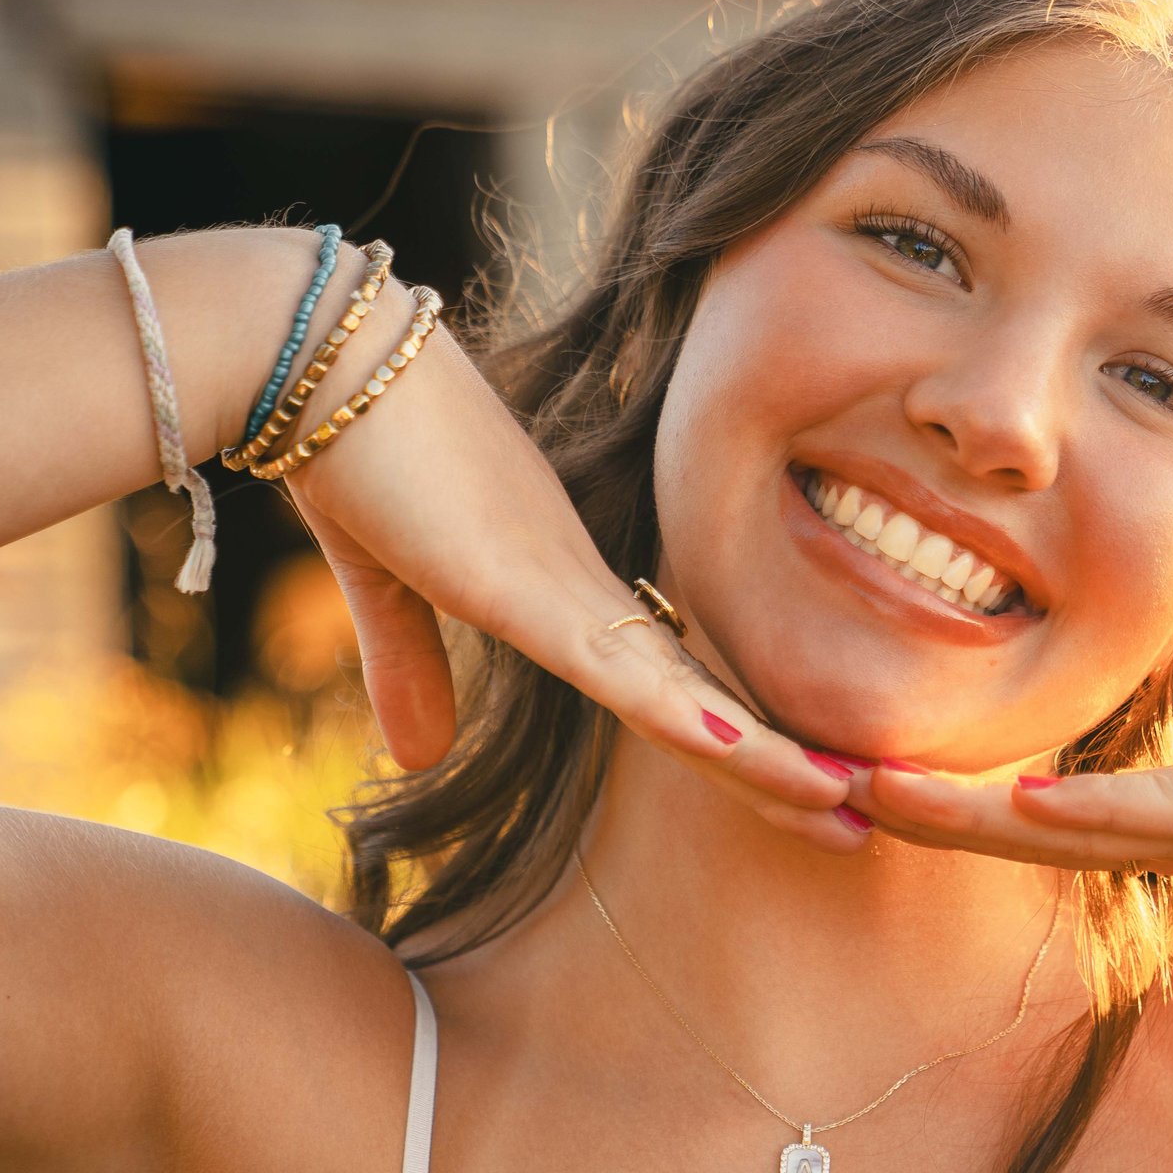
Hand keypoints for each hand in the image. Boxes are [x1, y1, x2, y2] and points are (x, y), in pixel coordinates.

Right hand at [273, 313, 856, 844]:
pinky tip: (745, 751)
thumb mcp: (385, 583)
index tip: (799, 791)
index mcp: (560, 587)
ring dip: (765, 756)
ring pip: (684, 692)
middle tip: (861, 817)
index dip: (734, 743)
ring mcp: (560, 583)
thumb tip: (421, 754)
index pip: (669, 685)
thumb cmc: (351, 450)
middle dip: (782, 764)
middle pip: (702, 696)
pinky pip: (613, 663)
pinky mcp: (519, 583)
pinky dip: (679, 711)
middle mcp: (584, 584)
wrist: (311, 355)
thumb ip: (410, 666)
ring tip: (846, 806)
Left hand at [850, 661, 1172, 1082]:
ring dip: (975, 806)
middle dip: (929, 810)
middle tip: (819, 787)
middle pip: (1032, 819)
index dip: (968, 832)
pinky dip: (1098, 811)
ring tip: (873, 790)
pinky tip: (1025, 805)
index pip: (1056, 840)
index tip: (878, 820)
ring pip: (1076, 807)